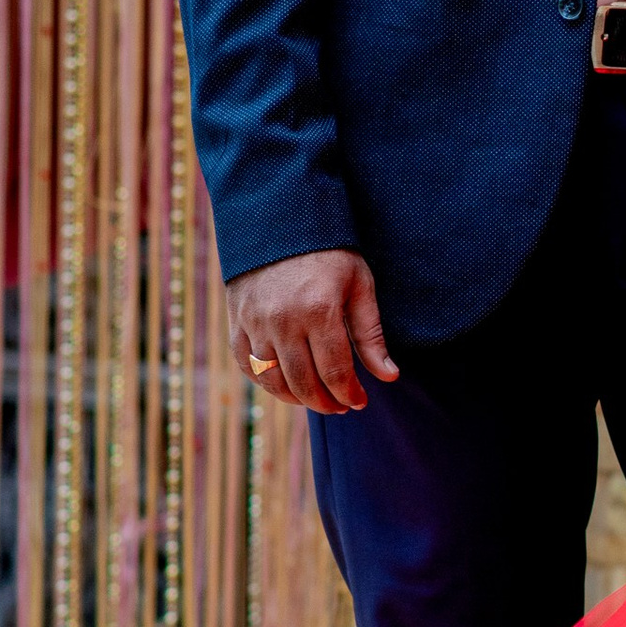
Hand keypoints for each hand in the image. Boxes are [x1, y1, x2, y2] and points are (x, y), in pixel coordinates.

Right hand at [226, 249, 396, 416]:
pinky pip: (247, 366)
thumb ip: (371, 334)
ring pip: (272, 380)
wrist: (279, 221)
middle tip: (339, 406)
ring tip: (315, 399)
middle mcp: (283, 320)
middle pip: (303, 383)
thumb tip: (389, 376)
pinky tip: (285, 384)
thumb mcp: (359, 285)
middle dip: (325, 403)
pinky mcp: (236, 321)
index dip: (349, 394)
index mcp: (319, 310)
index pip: (335, 372)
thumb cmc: (328, 252)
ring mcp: (254, 322)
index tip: (359, 401)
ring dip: (296, 398)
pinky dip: (265, 382)